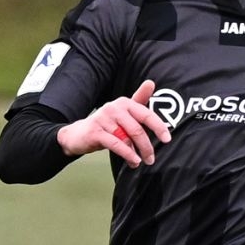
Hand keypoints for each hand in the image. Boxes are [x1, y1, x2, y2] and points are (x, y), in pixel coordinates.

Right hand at [55, 78, 171, 166]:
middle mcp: (114, 108)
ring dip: (136, 153)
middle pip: (137, 129)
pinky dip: (126, 154)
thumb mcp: (123, 112)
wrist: (77, 134)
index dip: (159, 127)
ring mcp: (103, 119)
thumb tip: (151, 83)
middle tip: (151, 158)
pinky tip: (132, 161)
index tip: (167, 139)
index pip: (146, 114)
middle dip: (147, 146)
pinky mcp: (95, 131)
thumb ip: (139, 100)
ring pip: (126, 138)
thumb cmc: (105, 124)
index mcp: (124, 102)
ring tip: (139, 162)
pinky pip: (115, 144)